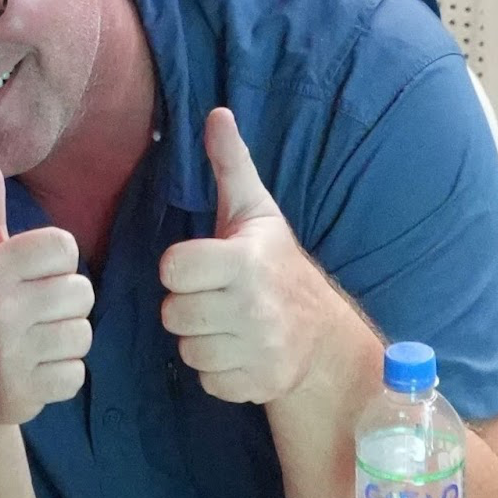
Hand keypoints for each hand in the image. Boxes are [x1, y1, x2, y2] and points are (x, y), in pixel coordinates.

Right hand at [0, 139, 92, 425]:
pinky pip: (76, 373)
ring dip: (64, 339)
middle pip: (81, 292)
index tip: (27, 274)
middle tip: (28, 313)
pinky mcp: (22, 393)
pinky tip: (31, 370)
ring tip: (30, 341)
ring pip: (83, 334)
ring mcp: (7, 355)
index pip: (65, 246)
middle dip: (63, 302)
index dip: (54, 261)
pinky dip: (61, 374)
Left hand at [159, 108, 334, 403]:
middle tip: (215, 296)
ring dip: (201, 338)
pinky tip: (238, 350)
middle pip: (173, 313)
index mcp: (245, 262)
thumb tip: (216, 113)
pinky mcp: (259, 384)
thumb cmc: (274, 263)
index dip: (180, 267)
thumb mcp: (254, 211)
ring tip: (227, 322)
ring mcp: (259, 349)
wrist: (324, 331)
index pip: (172, 269)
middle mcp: (254, 307)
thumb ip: (230, 163)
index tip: (203, 265)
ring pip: (187, 349)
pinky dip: (217, 370)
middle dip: (188, 305)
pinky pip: (207, 380)